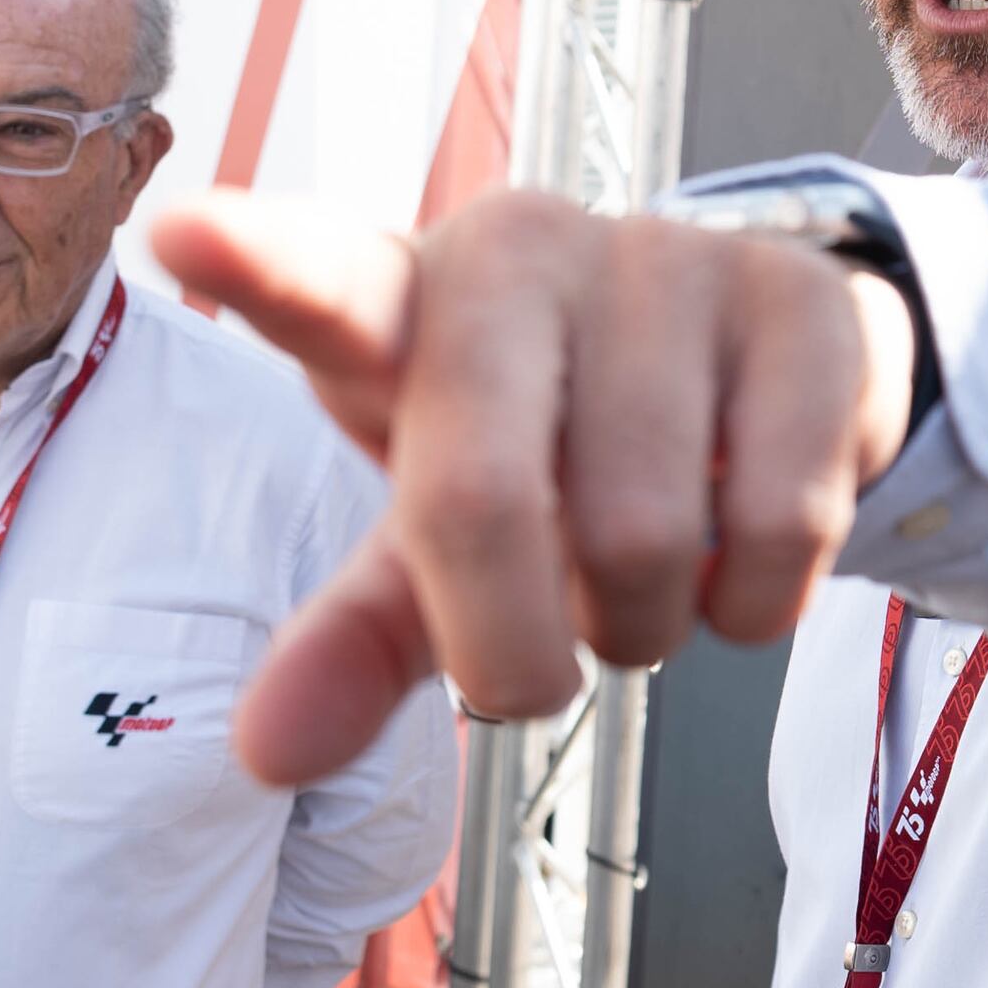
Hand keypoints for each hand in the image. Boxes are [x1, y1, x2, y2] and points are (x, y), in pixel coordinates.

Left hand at [158, 190, 923, 783]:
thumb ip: (353, 639)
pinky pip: (783, 520)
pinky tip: (741, 551)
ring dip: (645, 622)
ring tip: (646, 575)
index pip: (324, 283)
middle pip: (483, 499)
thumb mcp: (437, 545)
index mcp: (405, 302)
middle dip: (513, 645)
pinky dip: (758, 601)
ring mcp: (671, 260)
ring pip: (644, 535)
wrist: (745, 373)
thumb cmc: (551, 453)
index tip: (182, 232)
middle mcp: (524, 252)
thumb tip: (264, 756)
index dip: (259, 262)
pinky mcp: (805, 302)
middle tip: (537, 662)